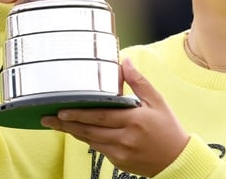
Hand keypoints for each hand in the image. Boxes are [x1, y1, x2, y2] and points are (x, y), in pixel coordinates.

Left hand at [41, 59, 189, 176]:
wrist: (177, 159)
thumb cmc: (168, 128)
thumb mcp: (157, 101)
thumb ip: (138, 82)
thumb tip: (124, 62)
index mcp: (135, 120)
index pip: (101, 116)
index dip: (80, 114)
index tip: (62, 110)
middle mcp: (126, 138)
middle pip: (90, 130)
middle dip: (67, 124)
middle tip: (48, 118)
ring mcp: (121, 153)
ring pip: (91, 141)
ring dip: (73, 132)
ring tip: (57, 124)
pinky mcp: (119, 162)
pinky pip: (99, 149)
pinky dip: (88, 140)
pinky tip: (79, 132)